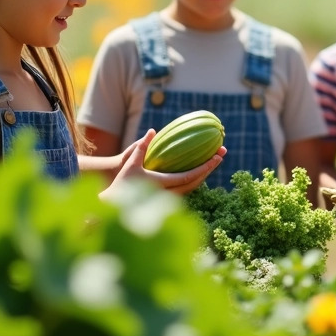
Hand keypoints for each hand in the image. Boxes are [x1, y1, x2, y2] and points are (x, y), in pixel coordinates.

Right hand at [109, 129, 226, 195]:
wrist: (115, 204)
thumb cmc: (121, 183)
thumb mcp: (131, 163)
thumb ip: (142, 147)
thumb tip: (152, 131)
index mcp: (162, 184)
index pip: (189, 177)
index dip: (204, 168)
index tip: (216, 158)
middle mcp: (169, 193)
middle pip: (196, 182)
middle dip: (210, 169)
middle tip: (221, 154)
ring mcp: (169, 197)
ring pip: (193, 187)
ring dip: (204, 174)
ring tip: (214, 160)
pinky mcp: (168, 198)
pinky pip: (187, 188)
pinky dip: (196, 178)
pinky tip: (201, 168)